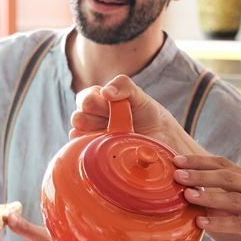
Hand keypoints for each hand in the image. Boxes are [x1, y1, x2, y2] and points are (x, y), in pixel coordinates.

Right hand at [72, 74, 193, 153]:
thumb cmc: (148, 113)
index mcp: (98, 102)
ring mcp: (94, 138)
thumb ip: (123, 85)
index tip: (108, 104)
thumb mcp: (137, 94)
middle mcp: (93, 119)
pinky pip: (84, 152)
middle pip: (78, 118)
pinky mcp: (98, 155)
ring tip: (111, 134)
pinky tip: (103, 146)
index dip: (92, 101)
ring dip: (92, 134)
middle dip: (92, 118)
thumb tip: (105, 92)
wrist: (162, 137)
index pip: (83, 99)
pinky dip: (90, 148)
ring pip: (78, 135)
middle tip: (110, 120)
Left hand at [174, 153, 240, 240]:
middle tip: (175, 173)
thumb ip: (236, 198)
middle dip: (199, 174)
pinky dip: (221, 223)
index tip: (176, 159)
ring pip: (233, 198)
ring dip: (208, 196)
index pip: (223, 164)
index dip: (199, 160)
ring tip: (186, 196)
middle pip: (225, 176)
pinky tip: (203, 225)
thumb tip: (204, 205)